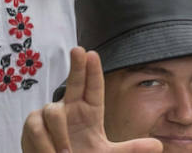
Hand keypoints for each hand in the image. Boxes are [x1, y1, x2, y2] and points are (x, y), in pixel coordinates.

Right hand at [21, 47, 161, 152]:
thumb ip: (130, 149)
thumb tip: (159, 145)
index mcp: (90, 111)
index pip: (93, 87)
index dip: (92, 71)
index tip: (92, 54)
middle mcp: (70, 108)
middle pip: (73, 82)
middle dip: (75, 66)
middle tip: (78, 49)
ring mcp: (50, 116)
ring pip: (52, 111)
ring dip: (59, 133)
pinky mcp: (32, 126)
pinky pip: (36, 126)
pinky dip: (44, 142)